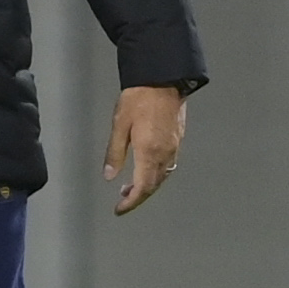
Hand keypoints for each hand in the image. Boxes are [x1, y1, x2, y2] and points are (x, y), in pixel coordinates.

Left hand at [104, 85, 186, 215]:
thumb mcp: (120, 125)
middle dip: (138, 196)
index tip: (119, 209)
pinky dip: (157, 174)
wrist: (163, 78)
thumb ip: (115, 153)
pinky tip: (147, 168)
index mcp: (150, 152)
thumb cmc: (139, 98)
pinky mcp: (178, 139)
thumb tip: (110, 176)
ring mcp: (174, 146)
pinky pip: (168, 165)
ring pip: (163, 176)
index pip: (142, 187)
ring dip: (148, 186)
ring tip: (131, 186)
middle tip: (123, 200)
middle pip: (154, 185)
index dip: (131, 202)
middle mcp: (165, 153)